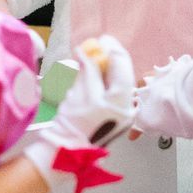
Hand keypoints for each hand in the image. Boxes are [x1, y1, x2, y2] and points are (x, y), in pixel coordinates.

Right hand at [20, 34, 137, 190]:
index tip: (102, 40)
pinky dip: (104, 83)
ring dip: (107, 70)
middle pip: (122, 75)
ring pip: (118, 84)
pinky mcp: (116, 119)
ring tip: (93, 59)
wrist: (65, 152)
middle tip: (98, 46)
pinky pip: (114, 95)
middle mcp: (127, 109)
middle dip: (110, 59)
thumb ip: (87, 70)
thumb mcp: (80, 93)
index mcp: (121, 102)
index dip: (112, 50)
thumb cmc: (72, 126)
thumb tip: (86, 52)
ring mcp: (123, 115)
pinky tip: (94, 77)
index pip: (121, 67)